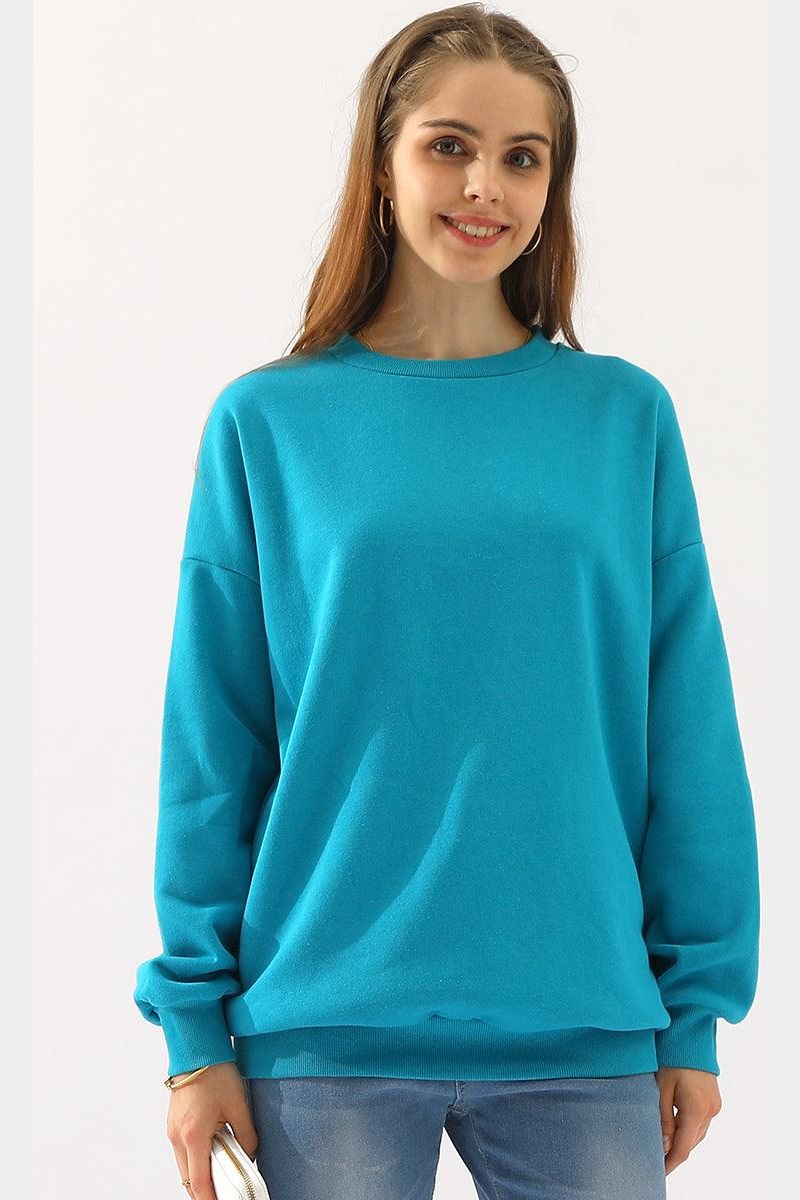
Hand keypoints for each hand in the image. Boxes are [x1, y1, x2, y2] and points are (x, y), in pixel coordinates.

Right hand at [166, 1061, 257, 1199]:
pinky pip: (183, 1152)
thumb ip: (246, 1136)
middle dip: (207, 1190)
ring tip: (224, 1172)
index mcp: (194, 1135)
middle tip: (227, 1191)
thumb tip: (249, 1156)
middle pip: (189, 1180)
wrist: (197, 1047)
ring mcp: (172, 1131)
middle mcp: (177, 1137)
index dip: (212, 1199)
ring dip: (201, 1174)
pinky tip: (213, 1153)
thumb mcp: (239, 1105)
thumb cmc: (215, 1071)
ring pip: (184, 1167)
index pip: (200, 1183)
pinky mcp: (173, 1124)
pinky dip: (196, 1159)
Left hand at [656, 1066, 721, 1175]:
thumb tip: (664, 1147)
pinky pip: (701, 1123)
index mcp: (697, 1109)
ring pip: (696, 1134)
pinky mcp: (714, 1101)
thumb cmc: (672, 1058)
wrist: (691, 1036)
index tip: (659, 1172)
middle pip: (691, 1142)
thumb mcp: (662, 1088)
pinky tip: (675, 1128)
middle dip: (674, 1153)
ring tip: (662, 1146)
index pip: (683, 1147)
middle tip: (656, 1160)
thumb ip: (664, 1119)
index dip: (670, 1162)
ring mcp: (714, 1106)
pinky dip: (688, 1129)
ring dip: (681, 1141)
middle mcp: (710, 1111)